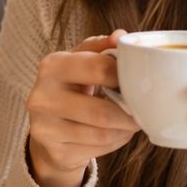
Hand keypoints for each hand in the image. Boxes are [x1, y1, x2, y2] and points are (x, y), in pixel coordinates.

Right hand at [25, 30, 141, 186]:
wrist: (46, 128)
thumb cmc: (71, 87)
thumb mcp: (80, 60)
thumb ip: (100, 47)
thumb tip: (120, 35)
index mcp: (52, 66)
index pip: (99, 69)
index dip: (126, 77)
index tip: (140, 81)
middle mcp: (42, 96)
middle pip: (102, 112)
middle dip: (130, 114)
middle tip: (144, 110)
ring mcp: (45, 127)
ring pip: (102, 134)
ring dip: (125, 130)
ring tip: (131, 122)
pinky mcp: (55, 151)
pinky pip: (97, 149)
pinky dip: (115, 142)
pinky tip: (117, 133)